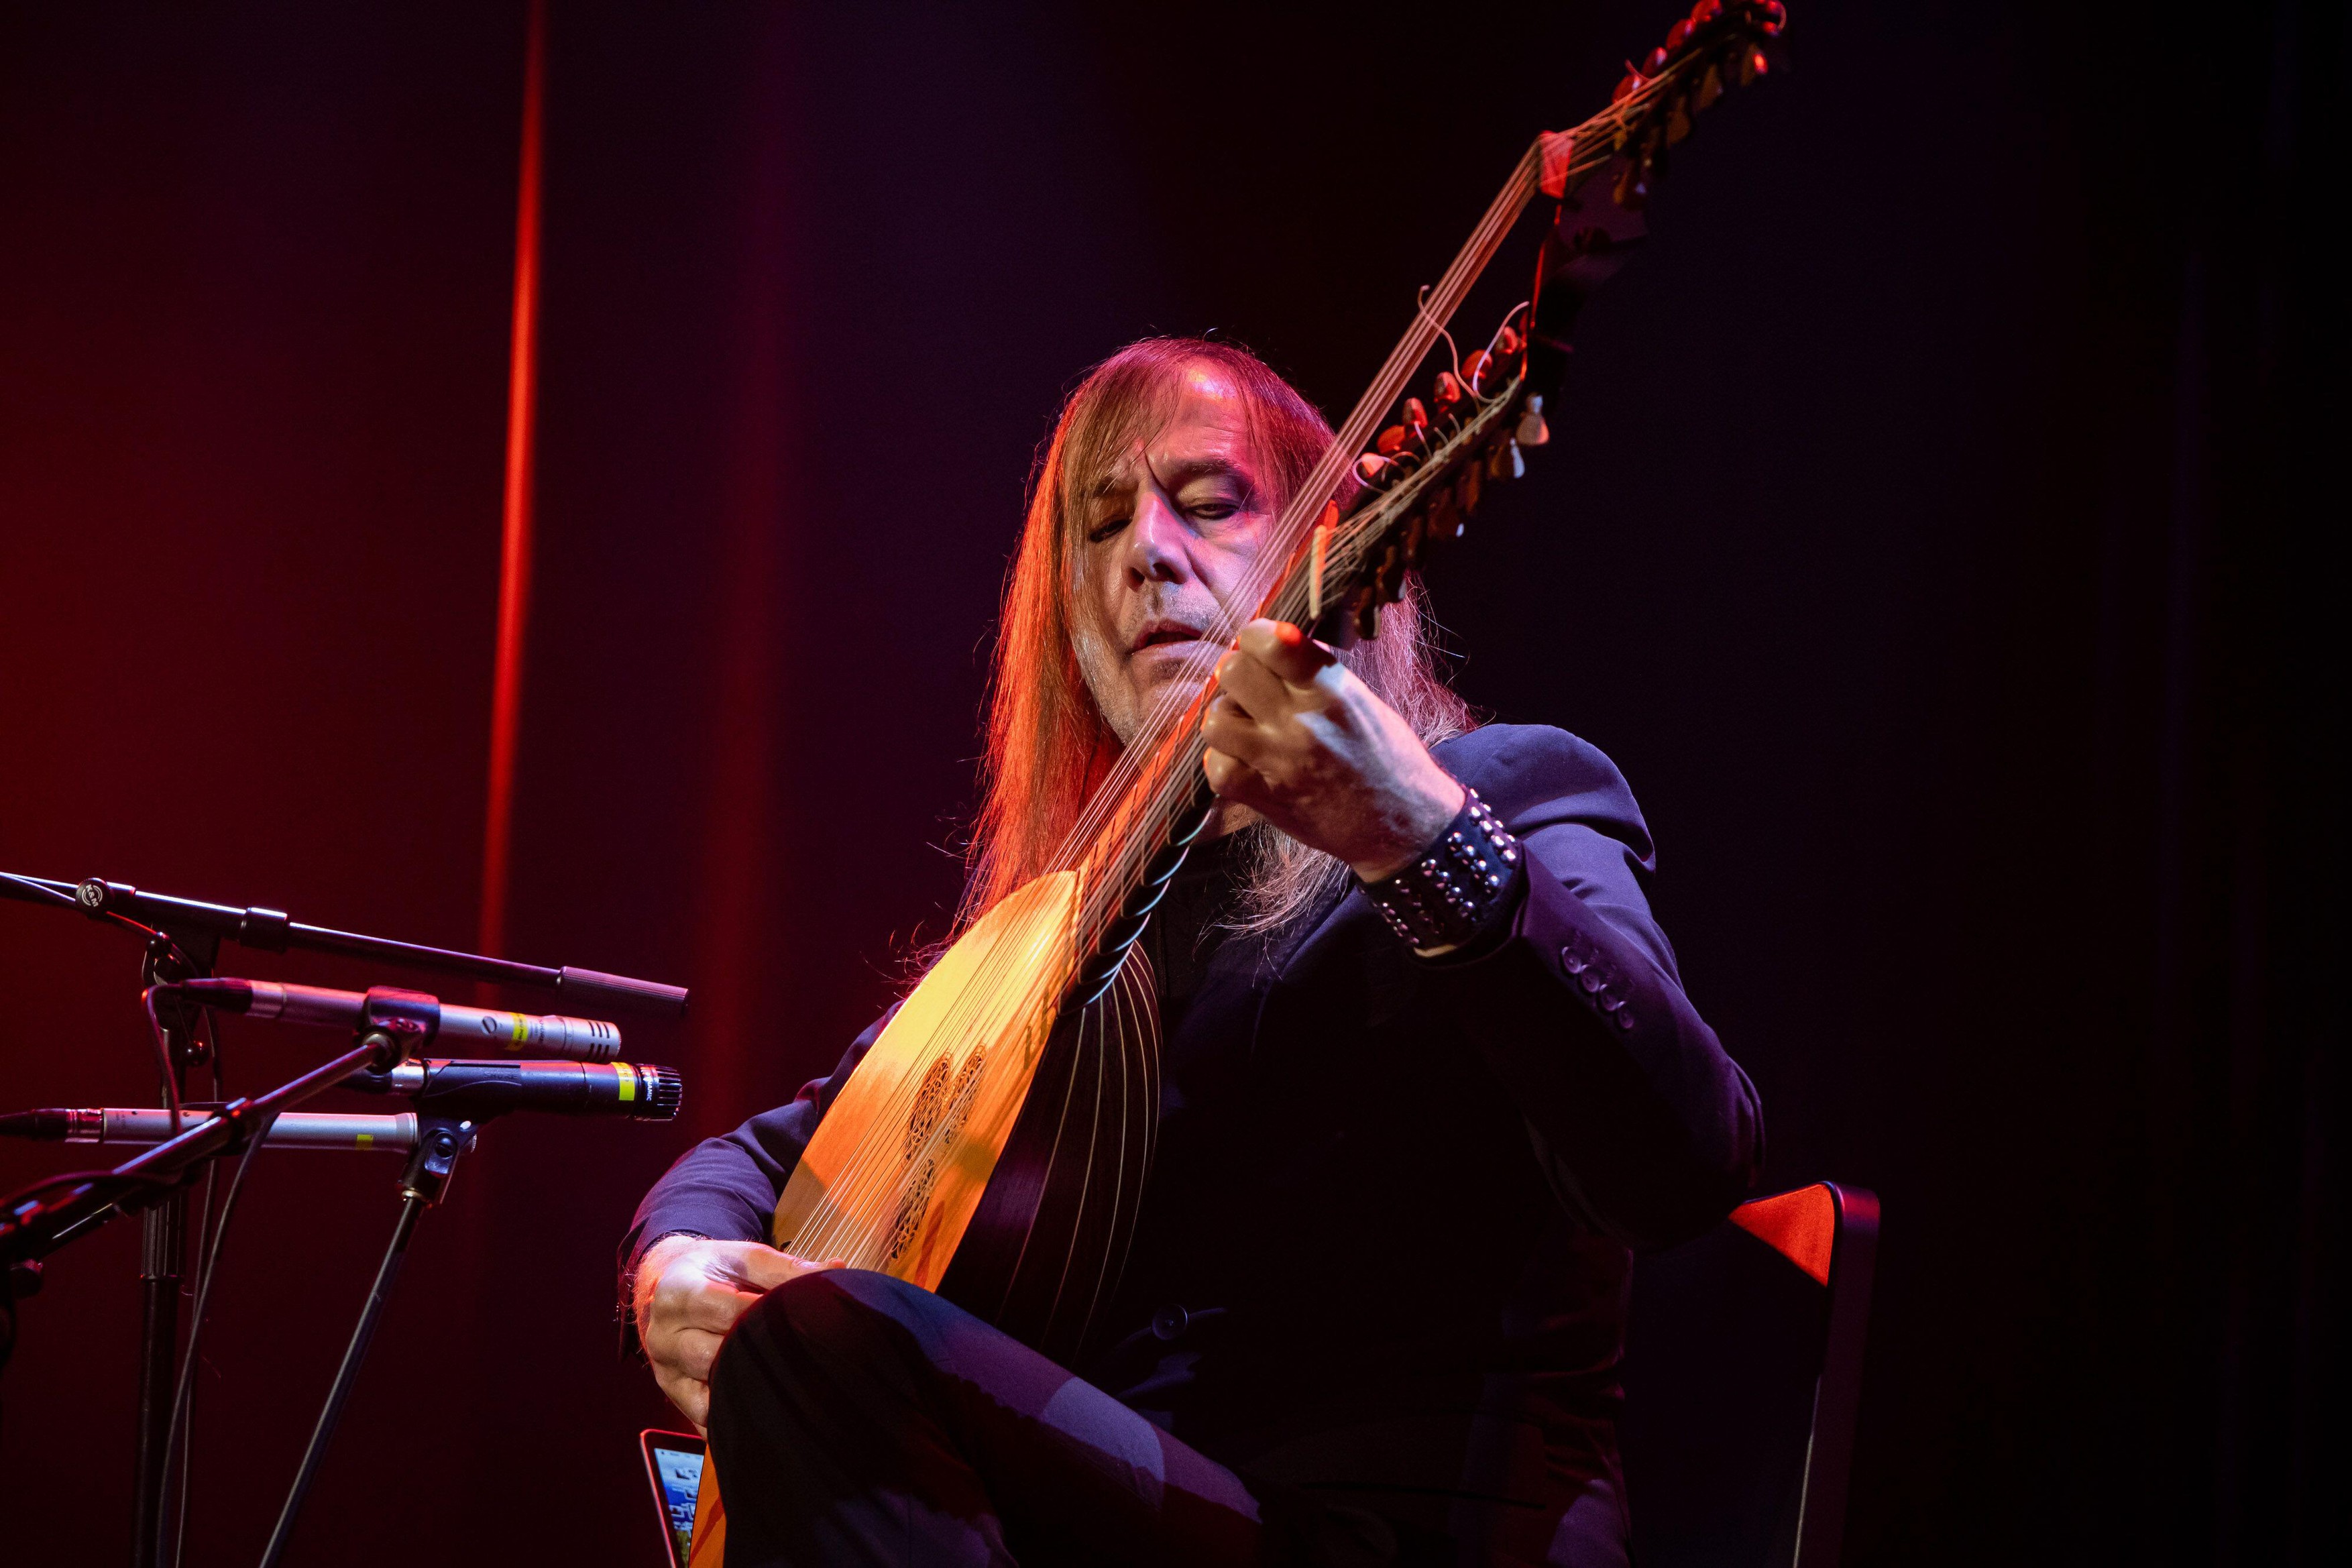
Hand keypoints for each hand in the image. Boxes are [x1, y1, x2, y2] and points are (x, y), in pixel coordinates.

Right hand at [634, 1235, 839, 1430]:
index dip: (762, 1314)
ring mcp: (665, 1370)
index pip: (723, 1309)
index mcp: (677, 1291)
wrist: (670, 1287)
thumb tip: (835, 1272)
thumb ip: (785, 1268)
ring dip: (747, 1388)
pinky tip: (764, 1408)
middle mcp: (662, 1334)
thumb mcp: (744, 1258)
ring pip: (706, 1393)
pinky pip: (704, 1418)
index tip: (799, 1318)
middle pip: (709, 1356)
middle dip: (755, 1356)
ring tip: (785, 1382)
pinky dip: (733, 1416)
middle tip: (799, 1357)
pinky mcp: (674, 1395)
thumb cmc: (714, 1271)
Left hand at [1201, 618, 1464, 881]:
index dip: (1254, 638)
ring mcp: (1281, 761)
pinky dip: (1223, 762)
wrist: (1405, 822)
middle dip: (1236, 675)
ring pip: (1216, 720)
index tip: (1258, 646)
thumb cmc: (1388, 757)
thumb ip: (1317, 673)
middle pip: (1233, 673)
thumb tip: (1275, 643)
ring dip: (1226, 719)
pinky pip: (1218, 769)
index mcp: (1331, 689)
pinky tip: (1242, 760)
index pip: (1270, 642)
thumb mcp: (1361, 700)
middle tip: (1248, 687)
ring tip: (1245, 726)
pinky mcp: (1268, 799)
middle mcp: (1302, 721)